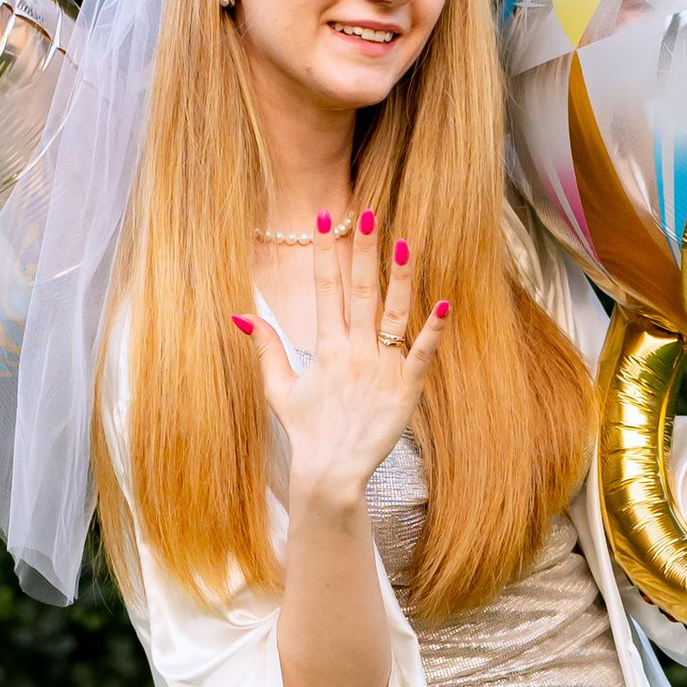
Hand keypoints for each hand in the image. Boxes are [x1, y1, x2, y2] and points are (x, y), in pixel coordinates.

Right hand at [239, 213, 449, 513]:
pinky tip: (444, 302)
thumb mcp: (279, 389)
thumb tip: (242, 315)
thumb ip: (267, 348)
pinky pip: (422, 353)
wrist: (332, 472)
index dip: (324, 251)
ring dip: (399, 277)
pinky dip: (433, 329)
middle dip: (362, 250)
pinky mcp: (406, 389)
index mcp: (325, 348)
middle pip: (359, 291)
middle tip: (368, 214)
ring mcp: (382, 368)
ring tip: (404, 243)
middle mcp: (353, 352)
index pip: (324, 289)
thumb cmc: (306, 431)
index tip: (325, 219)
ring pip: (393, 313)